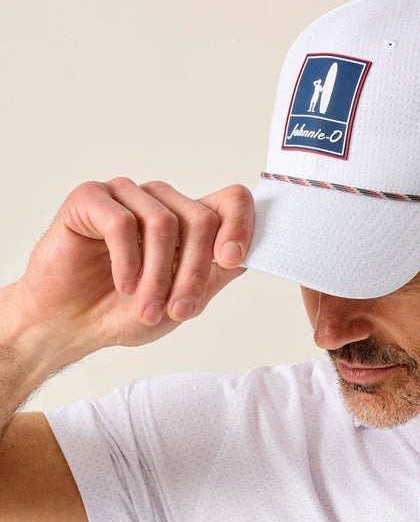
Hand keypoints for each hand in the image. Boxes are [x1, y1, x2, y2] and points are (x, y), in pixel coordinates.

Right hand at [11, 178, 254, 354]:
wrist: (69, 325)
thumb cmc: (122, 312)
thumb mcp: (181, 303)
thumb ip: (213, 277)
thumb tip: (247, 257)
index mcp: (187, 222)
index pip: (231, 200)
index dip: (240, 224)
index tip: (231, 259)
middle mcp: (160, 203)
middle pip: (201, 218)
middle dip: (194, 273)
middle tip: (179, 311)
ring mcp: (126, 196)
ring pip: (164, 223)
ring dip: (159, 276)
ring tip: (146, 309)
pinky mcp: (90, 198)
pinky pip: (122, 223)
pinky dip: (127, 262)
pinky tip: (123, 285)